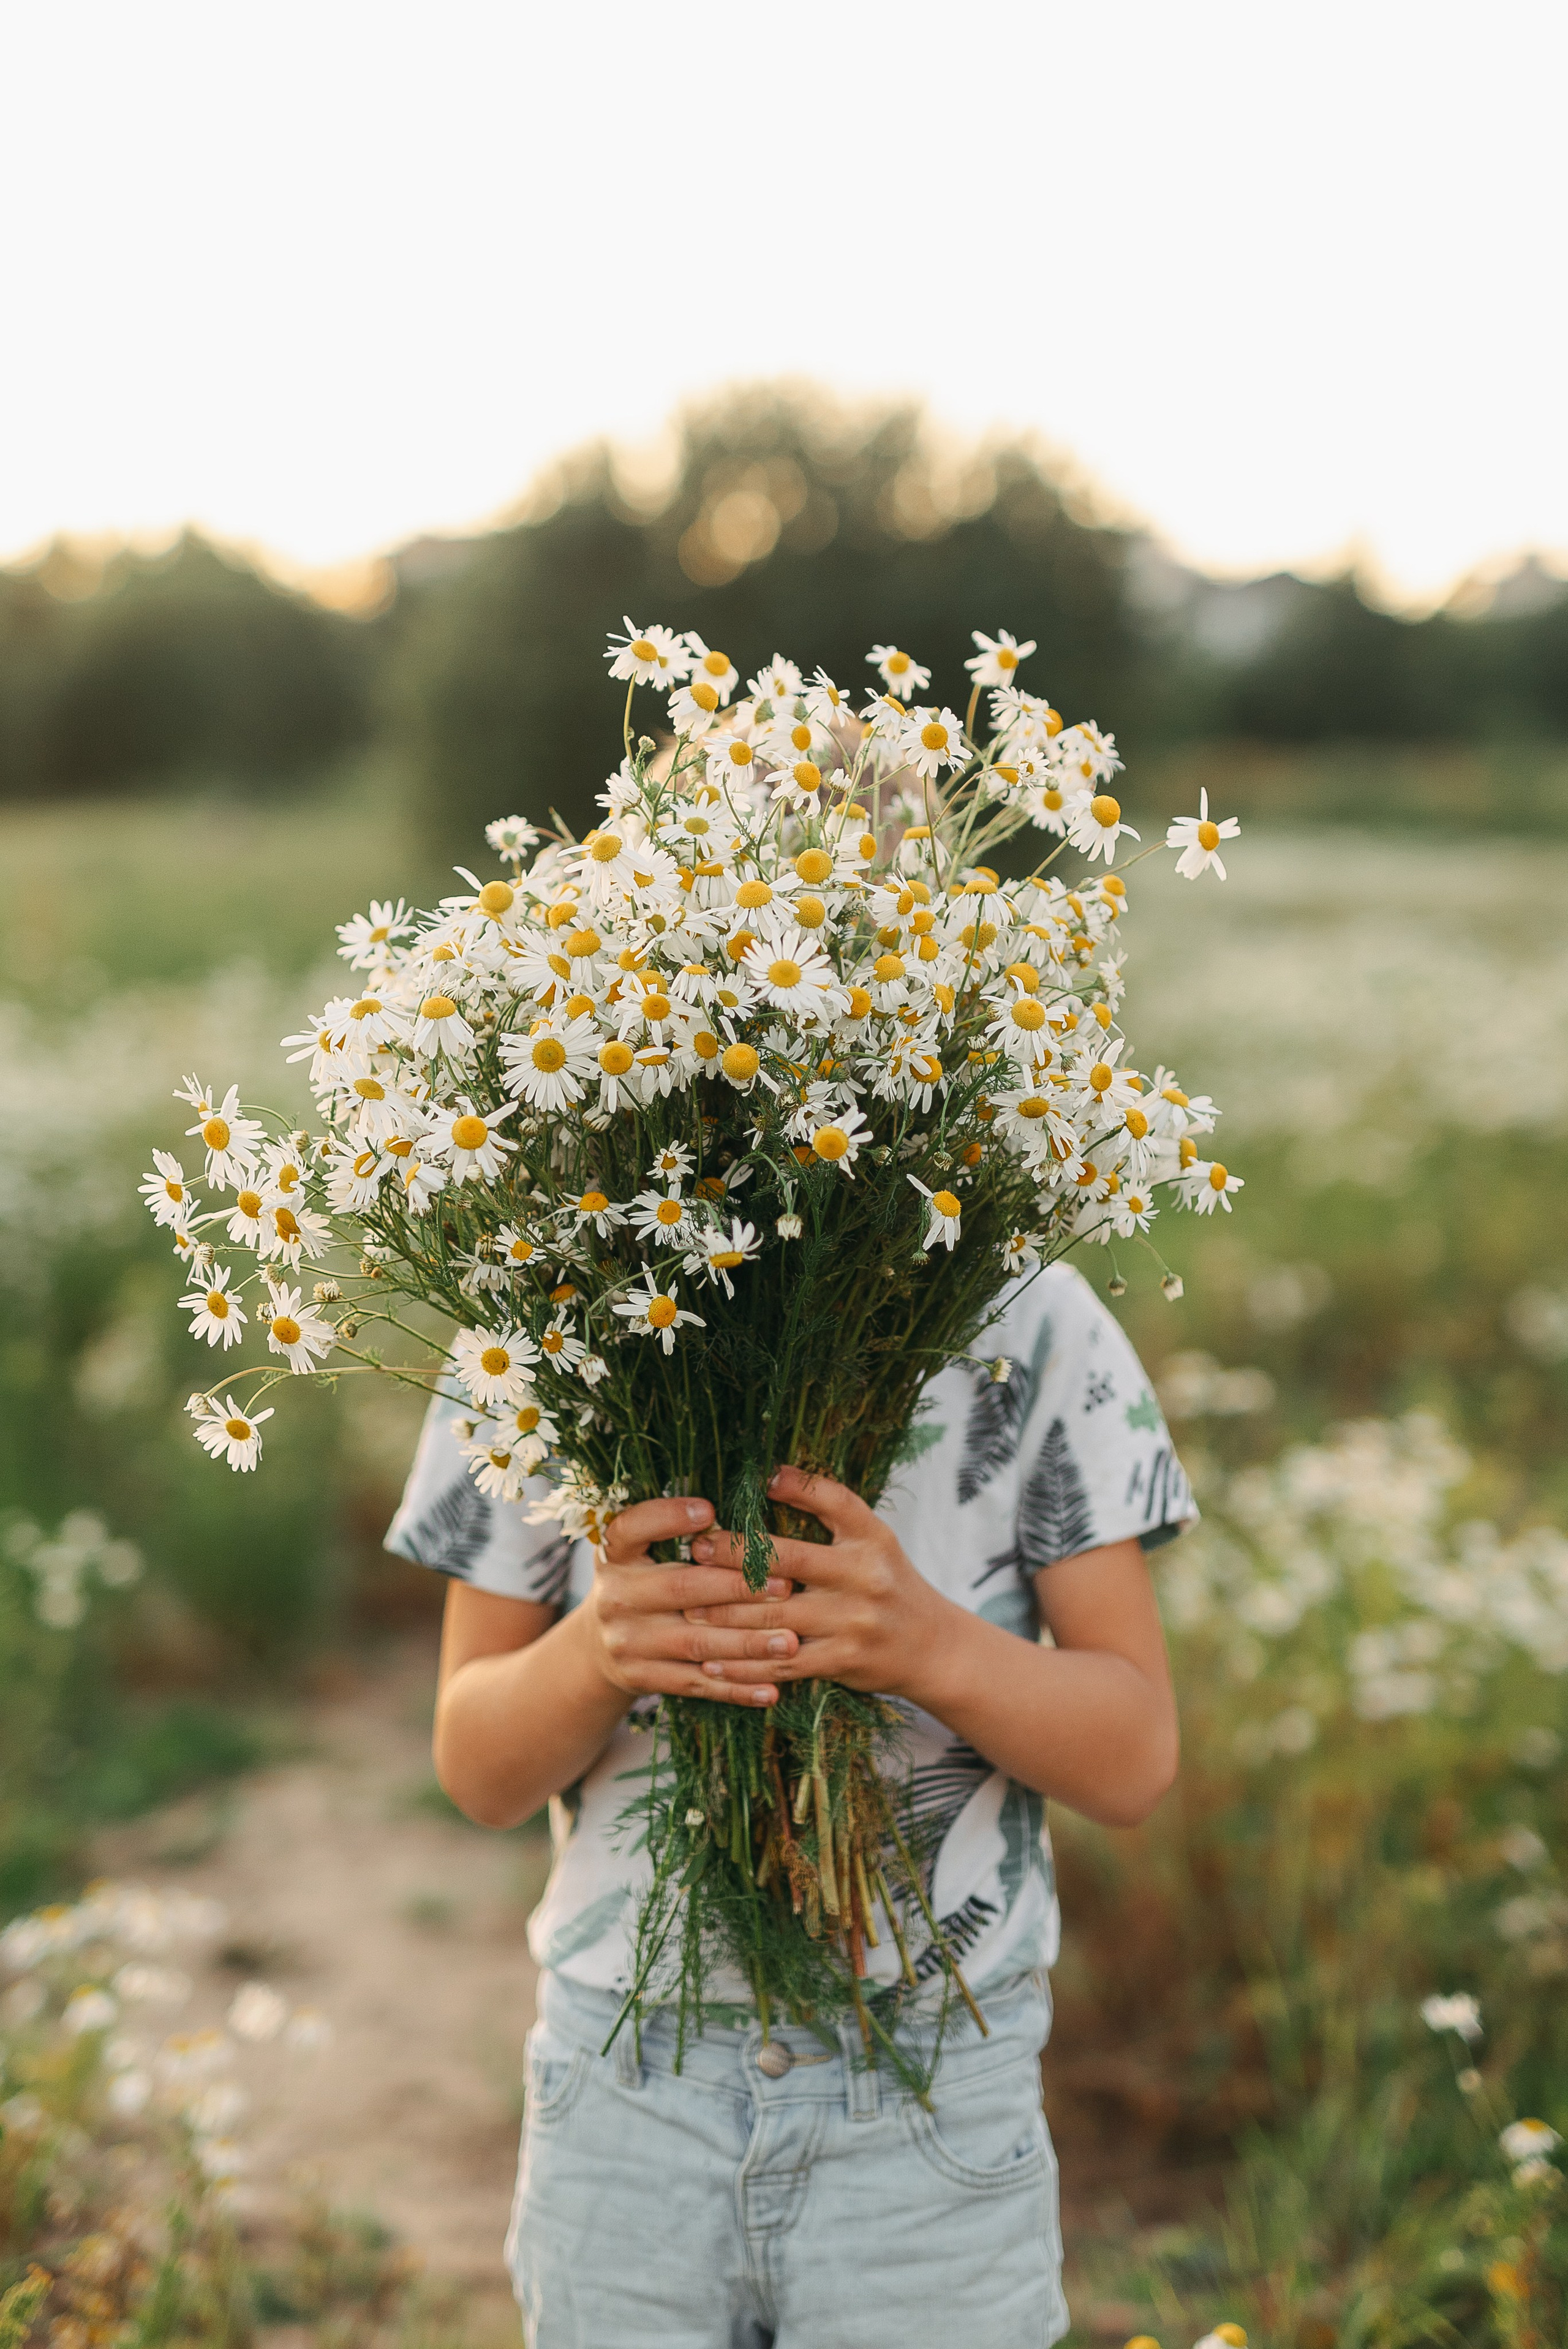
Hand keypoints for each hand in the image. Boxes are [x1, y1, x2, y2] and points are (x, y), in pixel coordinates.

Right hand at [584, 1495, 799, 1706]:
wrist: (597, 1645)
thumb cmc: (641, 1581)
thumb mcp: (639, 1551)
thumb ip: (672, 1533)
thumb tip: (737, 1513)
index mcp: (614, 1554)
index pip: (632, 1528)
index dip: (668, 1517)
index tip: (710, 1510)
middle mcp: (616, 1597)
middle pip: (680, 1589)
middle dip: (737, 1588)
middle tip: (786, 1587)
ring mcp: (627, 1642)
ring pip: (696, 1643)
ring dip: (748, 1645)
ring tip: (790, 1642)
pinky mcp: (641, 1678)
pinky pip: (695, 1685)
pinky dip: (735, 1689)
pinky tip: (771, 1690)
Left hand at [684, 1464, 955, 1701]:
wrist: (931, 1647)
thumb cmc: (887, 1583)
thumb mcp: (872, 1539)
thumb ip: (831, 1512)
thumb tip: (771, 1476)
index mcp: (870, 1538)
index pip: (834, 1502)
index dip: (797, 1487)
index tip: (759, 1480)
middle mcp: (863, 1577)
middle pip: (787, 1561)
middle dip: (734, 1556)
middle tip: (695, 1551)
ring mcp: (851, 1622)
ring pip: (775, 1618)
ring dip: (725, 1614)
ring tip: (687, 1608)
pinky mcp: (841, 1662)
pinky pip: (782, 1663)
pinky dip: (744, 1664)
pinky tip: (712, 1661)